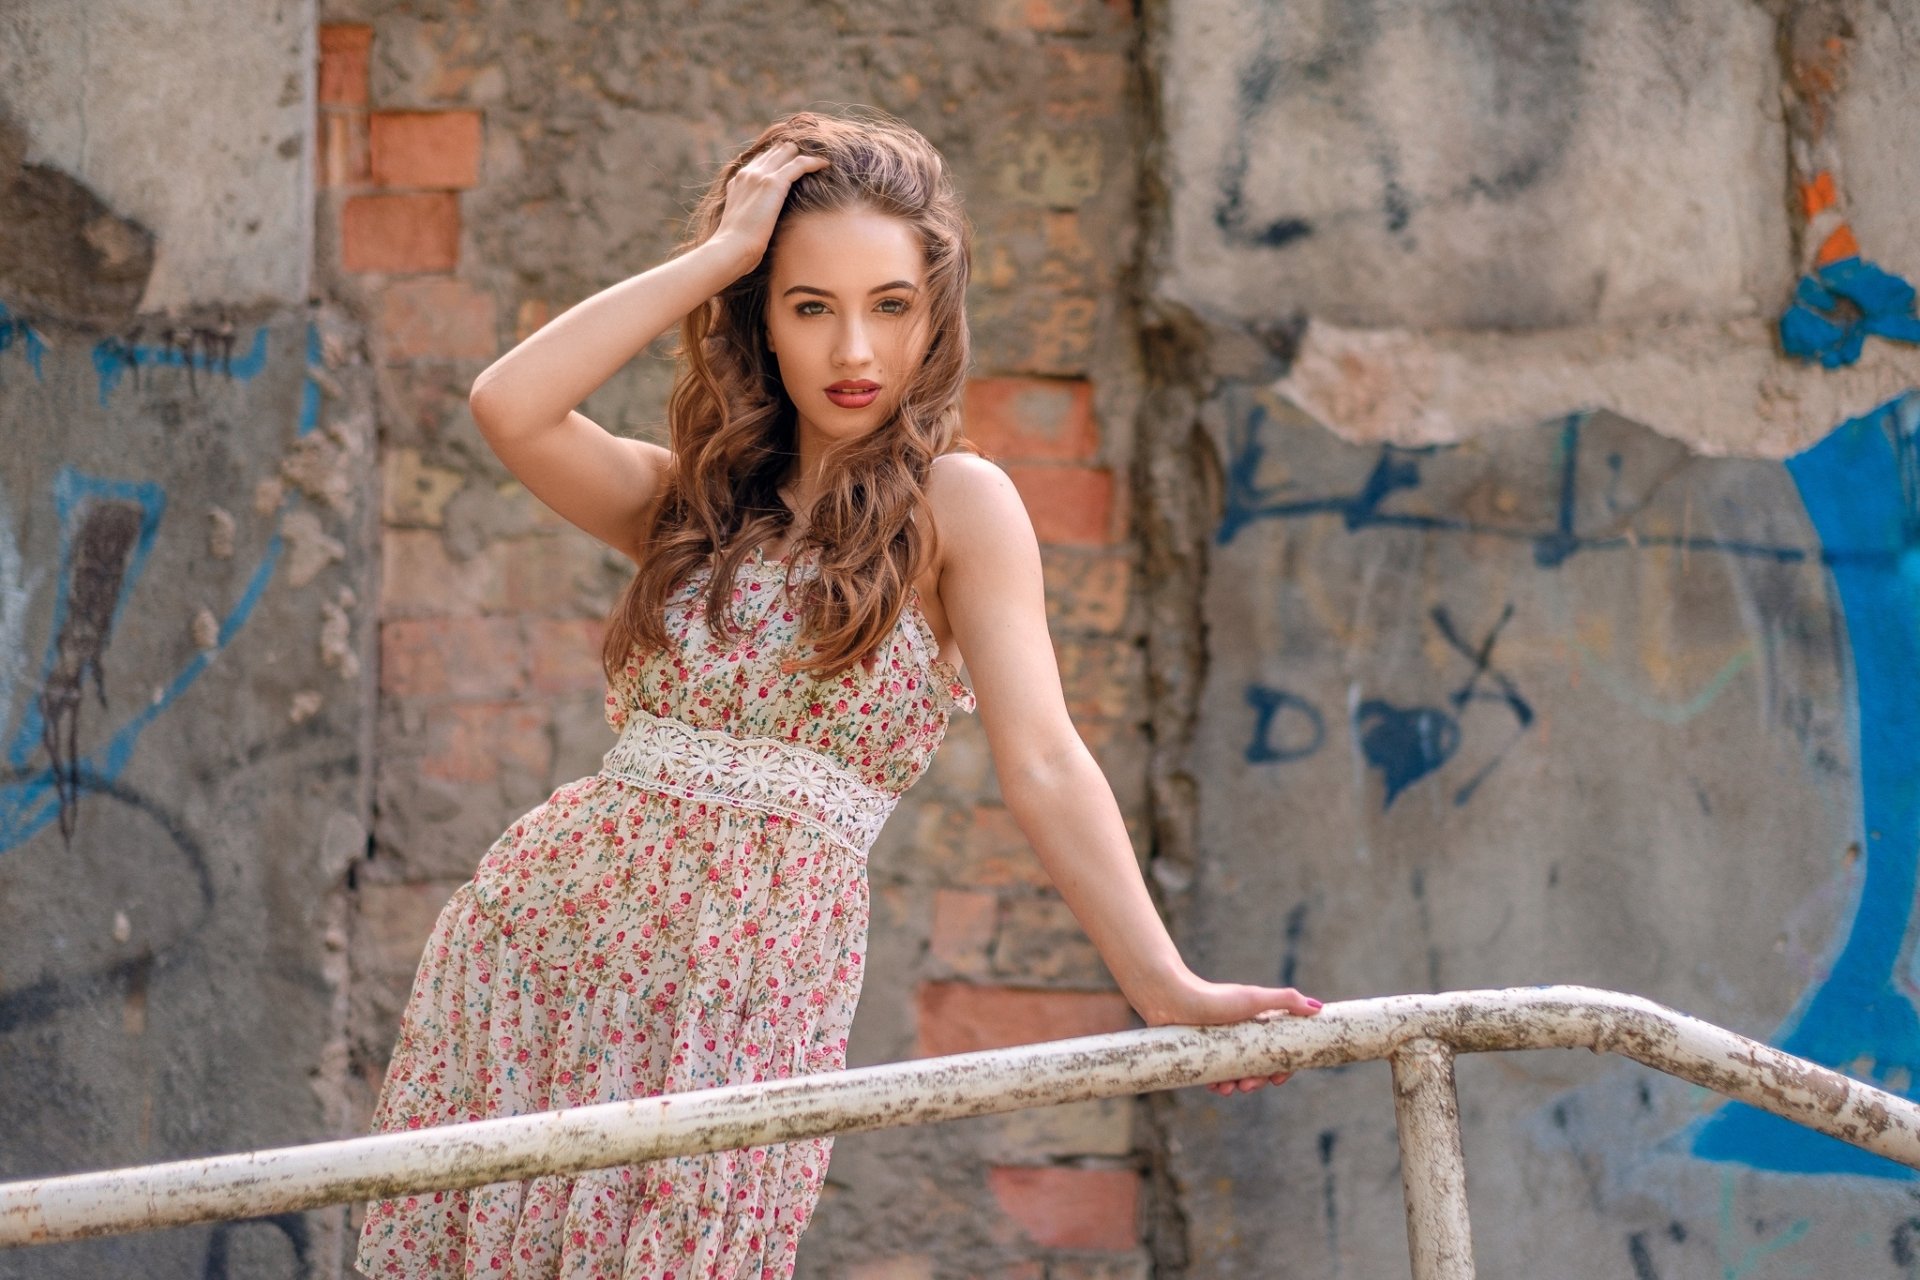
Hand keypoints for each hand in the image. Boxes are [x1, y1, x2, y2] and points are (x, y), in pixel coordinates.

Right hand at [711, 141, 829, 272]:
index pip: (761, 160)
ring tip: (821, 161)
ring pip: (786, 152)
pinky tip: (826, 164)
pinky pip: (799, 164)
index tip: (795, 166)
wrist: (732, 248)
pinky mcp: (773, 183)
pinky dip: (813, 162)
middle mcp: (748, 173)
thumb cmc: (737, 246)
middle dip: (792, 154)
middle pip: (774, 151)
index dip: (778, 160)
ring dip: (804, 155)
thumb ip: (750, 214)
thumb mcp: (741, 224)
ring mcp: (760, 176)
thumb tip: (763, 221)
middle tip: (811, 162)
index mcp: (738, 181)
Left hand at [1135, 970, 1322, 1096]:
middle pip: (1258, 1066)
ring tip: (1230, 1089)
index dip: (1282, 1066)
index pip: (1278, 1050)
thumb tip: (1319, 1008)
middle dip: (1258, 1080)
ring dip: (1238, 1086)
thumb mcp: (1253, 999)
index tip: (1279, 1078)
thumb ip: (1286, 1001)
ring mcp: (1220, 1045)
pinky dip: (1218, 1084)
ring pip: (1237, 1074)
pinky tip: (1216, 1088)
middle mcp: (1240, 1036)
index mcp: (1256, 1024)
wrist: (1171, 998)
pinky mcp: (1201, 1054)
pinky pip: (1215, 1076)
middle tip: (1249, 1086)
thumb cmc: (1214, 997)